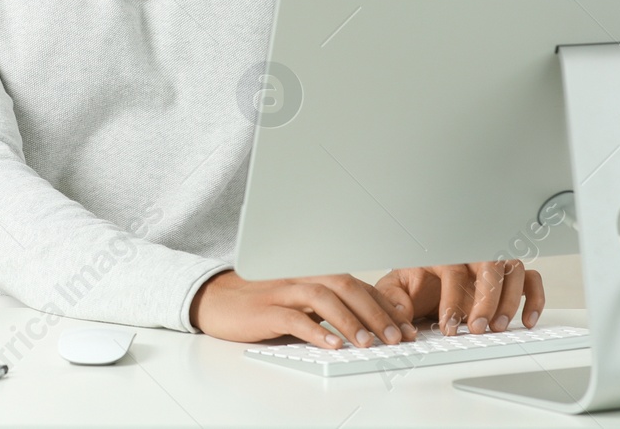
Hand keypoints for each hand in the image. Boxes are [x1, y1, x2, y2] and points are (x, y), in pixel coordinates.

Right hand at [190, 269, 418, 348]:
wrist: (215, 299)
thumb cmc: (259, 303)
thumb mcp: (297, 301)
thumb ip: (325, 308)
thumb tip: (366, 326)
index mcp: (312, 274)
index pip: (356, 284)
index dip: (383, 304)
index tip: (405, 326)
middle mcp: (300, 277)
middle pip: (345, 286)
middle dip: (375, 312)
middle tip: (396, 337)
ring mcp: (282, 291)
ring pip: (323, 298)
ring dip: (350, 320)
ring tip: (369, 343)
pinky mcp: (265, 310)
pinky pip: (294, 317)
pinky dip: (315, 330)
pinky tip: (331, 344)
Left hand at [375, 260, 544, 335]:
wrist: (424, 283)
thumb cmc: (415, 283)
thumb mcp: (396, 286)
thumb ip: (393, 297)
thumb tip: (402, 311)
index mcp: (444, 254)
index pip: (453, 270)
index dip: (452, 300)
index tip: (449, 326)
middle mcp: (472, 256)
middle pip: (489, 266)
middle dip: (485, 300)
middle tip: (477, 328)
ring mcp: (493, 266)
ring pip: (513, 271)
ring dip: (510, 300)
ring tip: (498, 327)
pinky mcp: (509, 279)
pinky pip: (531, 281)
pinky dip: (535, 298)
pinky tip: (527, 320)